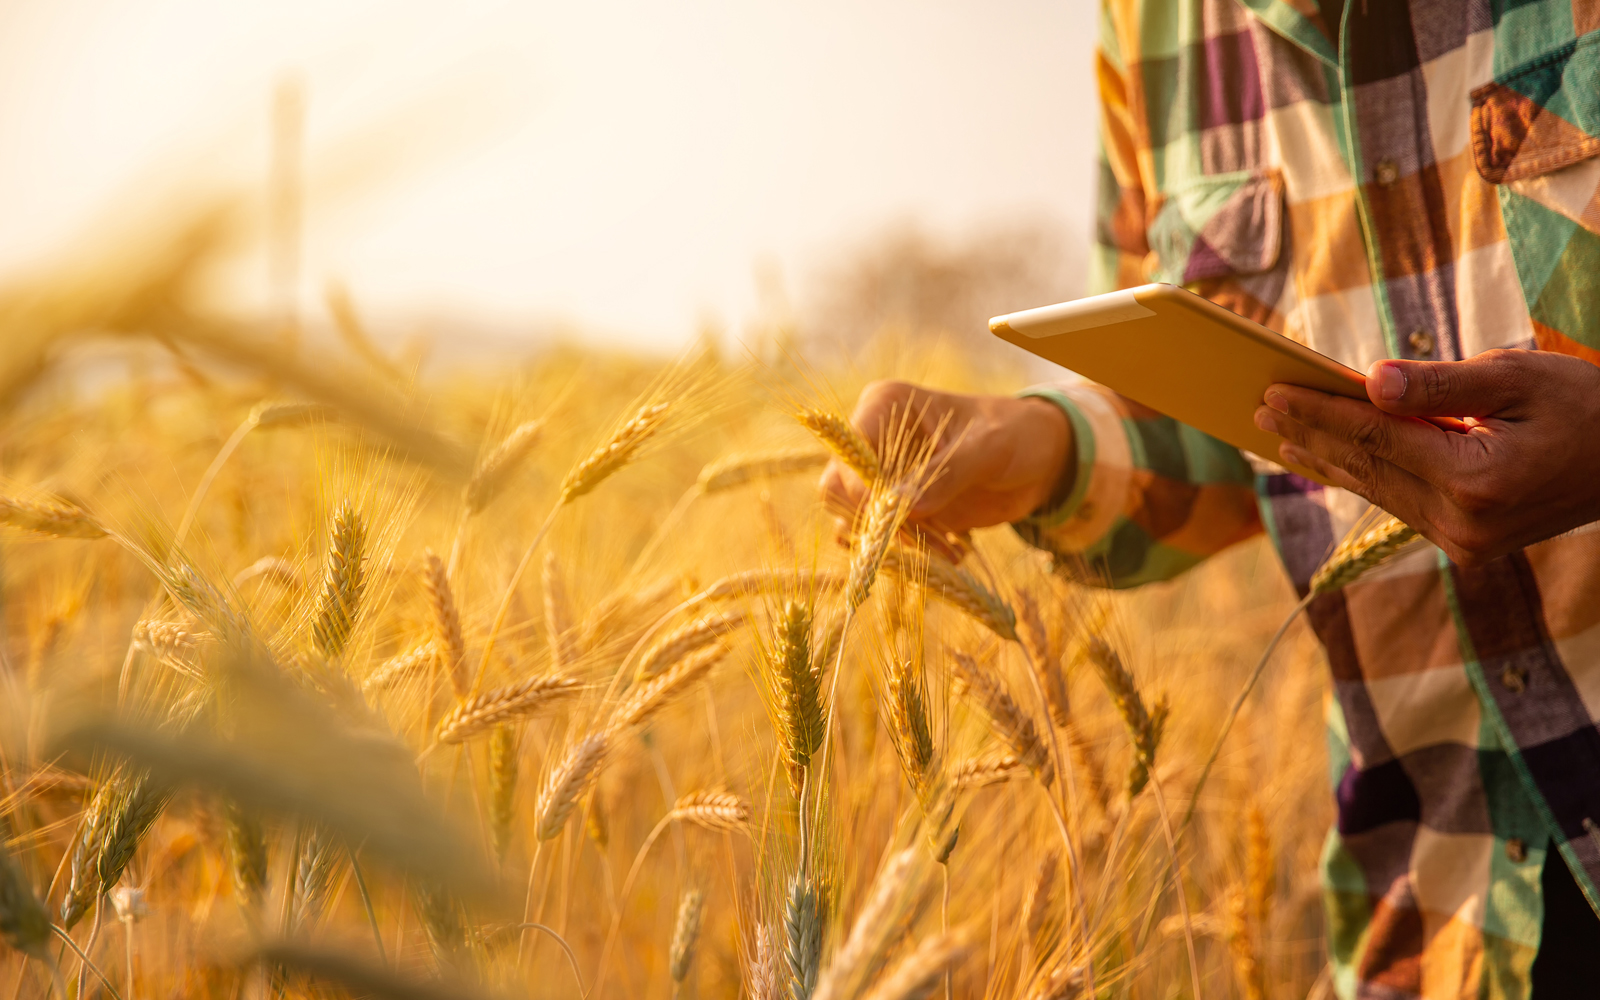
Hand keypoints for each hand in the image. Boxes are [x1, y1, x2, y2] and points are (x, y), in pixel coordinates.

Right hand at [819, 380, 1073, 547]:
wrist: (1037, 460)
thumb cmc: (1014, 435)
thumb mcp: (988, 448)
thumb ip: (947, 473)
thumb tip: (903, 507)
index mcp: (885, 407)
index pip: (849, 450)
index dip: (862, 487)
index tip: (894, 518)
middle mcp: (873, 441)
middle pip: (838, 489)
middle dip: (877, 521)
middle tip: (924, 537)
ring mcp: (882, 477)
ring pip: (855, 519)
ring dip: (895, 543)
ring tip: (948, 549)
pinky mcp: (897, 509)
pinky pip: (881, 538)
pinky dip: (906, 552)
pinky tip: (949, 551)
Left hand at [1252, 349, 1599, 565]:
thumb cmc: (1590, 407)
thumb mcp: (1519, 378)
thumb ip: (1438, 385)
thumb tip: (1369, 382)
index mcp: (1476, 481)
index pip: (1375, 438)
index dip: (1319, 411)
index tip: (1272, 390)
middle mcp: (1464, 523)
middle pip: (1366, 469)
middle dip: (1311, 435)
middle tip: (1257, 409)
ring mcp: (1465, 543)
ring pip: (1378, 491)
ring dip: (1328, 460)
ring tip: (1279, 434)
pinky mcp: (1469, 546)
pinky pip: (1399, 504)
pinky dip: (1364, 477)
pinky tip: (1331, 461)